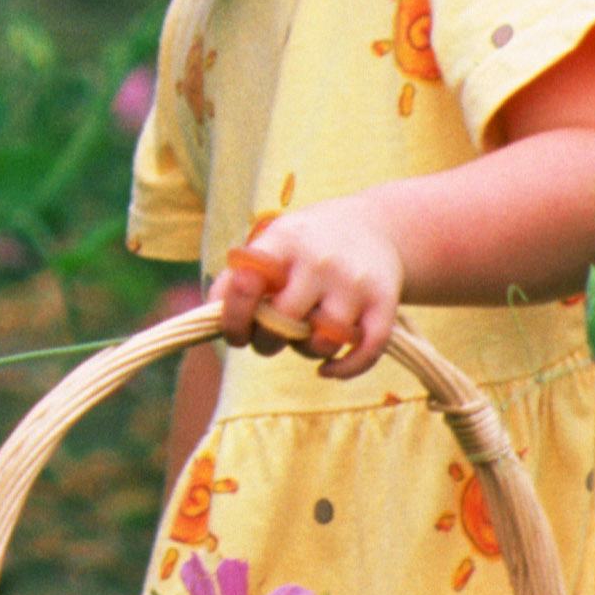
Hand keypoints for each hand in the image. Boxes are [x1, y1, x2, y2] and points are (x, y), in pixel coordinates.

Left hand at [217, 200, 406, 378]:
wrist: (375, 225)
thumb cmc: (307, 245)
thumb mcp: (273, 243)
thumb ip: (239, 276)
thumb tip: (209, 318)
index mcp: (284, 240)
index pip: (247, 283)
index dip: (234, 317)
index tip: (236, 332)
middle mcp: (320, 260)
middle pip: (283, 321)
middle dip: (267, 341)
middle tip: (269, 338)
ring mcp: (354, 282)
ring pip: (321, 342)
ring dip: (306, 353)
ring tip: (304, 339)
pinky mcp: (384, 303)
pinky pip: (365, 352)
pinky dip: (343, 369)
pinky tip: (326, 370)